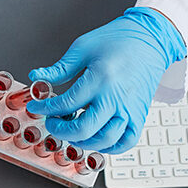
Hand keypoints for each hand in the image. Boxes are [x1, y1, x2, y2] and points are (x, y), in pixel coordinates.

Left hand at [27, 8, 185, 153]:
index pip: (66, 104)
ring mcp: (130, 109)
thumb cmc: (119, 40)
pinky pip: (126, 142)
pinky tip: (94, 138)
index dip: (45, 109)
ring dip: (82, 141)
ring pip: (104, 140)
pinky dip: (109, 147)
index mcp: (100, 79)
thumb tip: (37, 76)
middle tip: (52, 121)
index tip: (36, 107)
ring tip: (71, 129)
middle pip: (84, 129)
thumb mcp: (82, 48)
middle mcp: (117, 98)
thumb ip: (59, 68)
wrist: (151, 39)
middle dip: (60, 130)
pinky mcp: (140, 115)